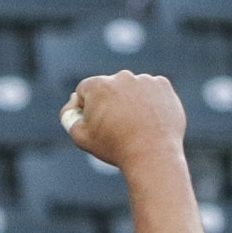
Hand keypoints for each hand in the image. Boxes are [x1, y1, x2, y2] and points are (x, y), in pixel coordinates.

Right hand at [59, 69, 184, 167]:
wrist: (153, 156)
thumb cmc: (115, 148)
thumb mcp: (81, 137)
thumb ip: (69, 117)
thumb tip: (74, 102)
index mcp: (98, 85)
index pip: (85, 91)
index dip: (87, 108)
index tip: (97, 124)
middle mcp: (121, 77)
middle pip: (110, 88)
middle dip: (110, 102)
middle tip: (119, 126)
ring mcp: (144, 80)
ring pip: (132, 88)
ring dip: (131, 101)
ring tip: (136, 124)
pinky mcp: (163, 86)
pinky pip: (152, 90)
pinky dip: (151, 101)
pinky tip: (151, 118)